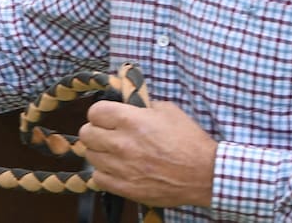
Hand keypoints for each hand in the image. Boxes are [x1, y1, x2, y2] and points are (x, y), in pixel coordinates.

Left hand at [79, 99, 216, 208]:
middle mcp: (122, 143)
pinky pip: (98, 178)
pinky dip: (103, 172)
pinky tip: (115, 169)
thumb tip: (128, 104)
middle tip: (107, 133)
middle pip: (86, 133)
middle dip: (95, 131)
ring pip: (90, 155)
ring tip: (112, 152)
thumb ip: (143, 106)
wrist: (205, 174)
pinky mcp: (126, 187)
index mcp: (131, 120)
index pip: (94, 112)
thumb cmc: (189, 141)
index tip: (106, 117)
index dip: (100, 113)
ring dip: (99, 152)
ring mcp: (122, 167)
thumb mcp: (168, 111)